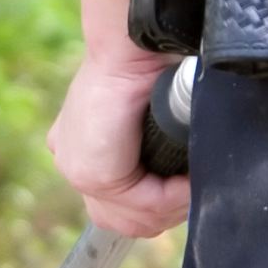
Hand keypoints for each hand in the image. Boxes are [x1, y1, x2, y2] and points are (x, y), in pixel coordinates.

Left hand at [48, 46, 189, 236]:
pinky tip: (188, 181)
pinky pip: (142, 205)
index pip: (116, 205)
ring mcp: (77, 169)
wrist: (136, 47)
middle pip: (124, 220)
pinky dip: (173, 197)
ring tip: (195, 185)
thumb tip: (182, 185)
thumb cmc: (151, 70)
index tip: (184, 190)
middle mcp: (72, 160)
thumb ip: (155, 153)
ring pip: (134, 218)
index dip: (155, 206)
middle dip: (165, 213)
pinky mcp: (92, 172)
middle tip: (195, 193)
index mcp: (81, 146)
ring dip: (173, 206)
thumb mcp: (152, 116)